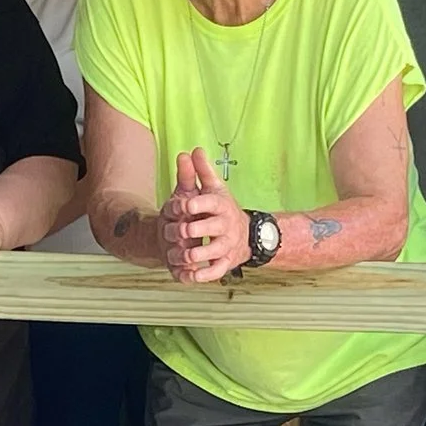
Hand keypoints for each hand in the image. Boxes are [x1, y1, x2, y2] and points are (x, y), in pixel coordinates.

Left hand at [160, 147, 247, 282]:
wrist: (245, 235)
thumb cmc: (221, 210)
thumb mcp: (213, 189)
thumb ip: (201, 171)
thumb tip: (193, 150)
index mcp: (221, 205)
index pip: (211, 203)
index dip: (197, 204)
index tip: (183, 206)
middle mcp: (226, 225)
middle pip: (213, 227)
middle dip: (196, 229)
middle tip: (181, 231)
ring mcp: (226, 245)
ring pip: (214, 251)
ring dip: (198, 253)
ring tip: (184, 254)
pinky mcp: (226, 262)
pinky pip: (217, 271)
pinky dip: (205, 275)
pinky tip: (191, 275)